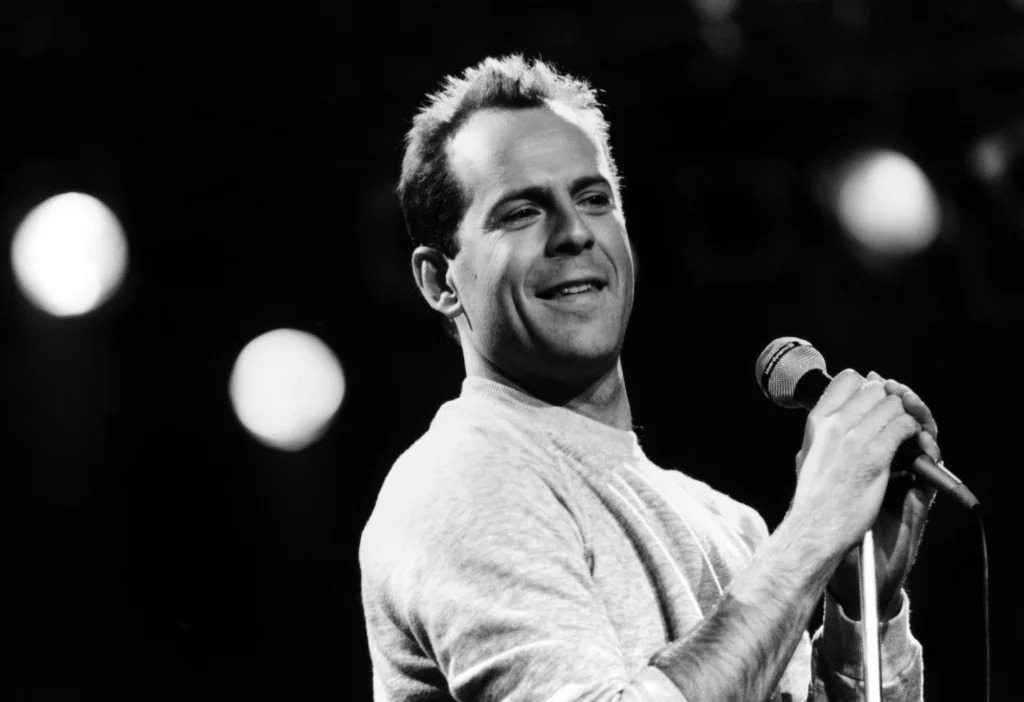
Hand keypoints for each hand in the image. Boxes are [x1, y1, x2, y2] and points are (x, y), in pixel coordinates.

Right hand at [786, 370, 928, 611]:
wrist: (815, 528)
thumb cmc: (814, 498)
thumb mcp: (809, 454)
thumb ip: (826, 431)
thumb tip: (843, 414)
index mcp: (817, 422)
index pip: (849, 380)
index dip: (867, 388)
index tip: (872, 404)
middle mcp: (835, 423)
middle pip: (876, 389)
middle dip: (889, 403)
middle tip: (892, 423)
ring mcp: (856, 438)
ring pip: (894, 406)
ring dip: (904, 419)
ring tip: (903, 437)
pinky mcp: (876, 455)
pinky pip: (904, 426)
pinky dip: (913, 433)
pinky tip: (909, 447)